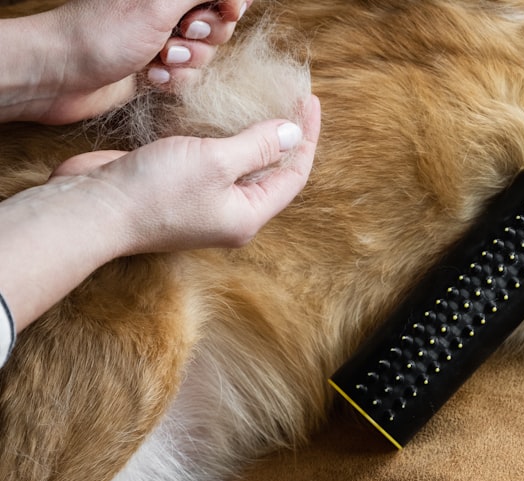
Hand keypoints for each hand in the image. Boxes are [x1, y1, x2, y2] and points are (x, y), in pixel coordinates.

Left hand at [4, 0, 250, 123]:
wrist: (61, 76)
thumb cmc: (102, 34)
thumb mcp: (159, 6)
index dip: (231, 2)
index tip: (229, 10)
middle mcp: (167, 7)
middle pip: (220, 20)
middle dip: (207, 34)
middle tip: (183, 35)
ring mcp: (163, 36)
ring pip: (206, 51)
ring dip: (188, 62)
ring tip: (160, 60)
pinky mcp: (158, 65)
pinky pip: (188, 75)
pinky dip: (174, 80)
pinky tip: (150, 77)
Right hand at [50, 95, 320, 254]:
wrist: (94, 210)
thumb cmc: (157, 191)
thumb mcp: (217, 161)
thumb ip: (257, 146)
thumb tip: (292, 134)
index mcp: (248, 215)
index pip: (293, 175)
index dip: (305, 137)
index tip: (307, 100)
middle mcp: (231, 214)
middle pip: (271, 172)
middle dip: (284, 138)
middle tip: (291, 101)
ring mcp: (204, 203)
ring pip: (242, 167)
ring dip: (255, 138)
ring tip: (267, 106)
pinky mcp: (180, 189)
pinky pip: (214, 163)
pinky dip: (225, 141)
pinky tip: (227, 119)